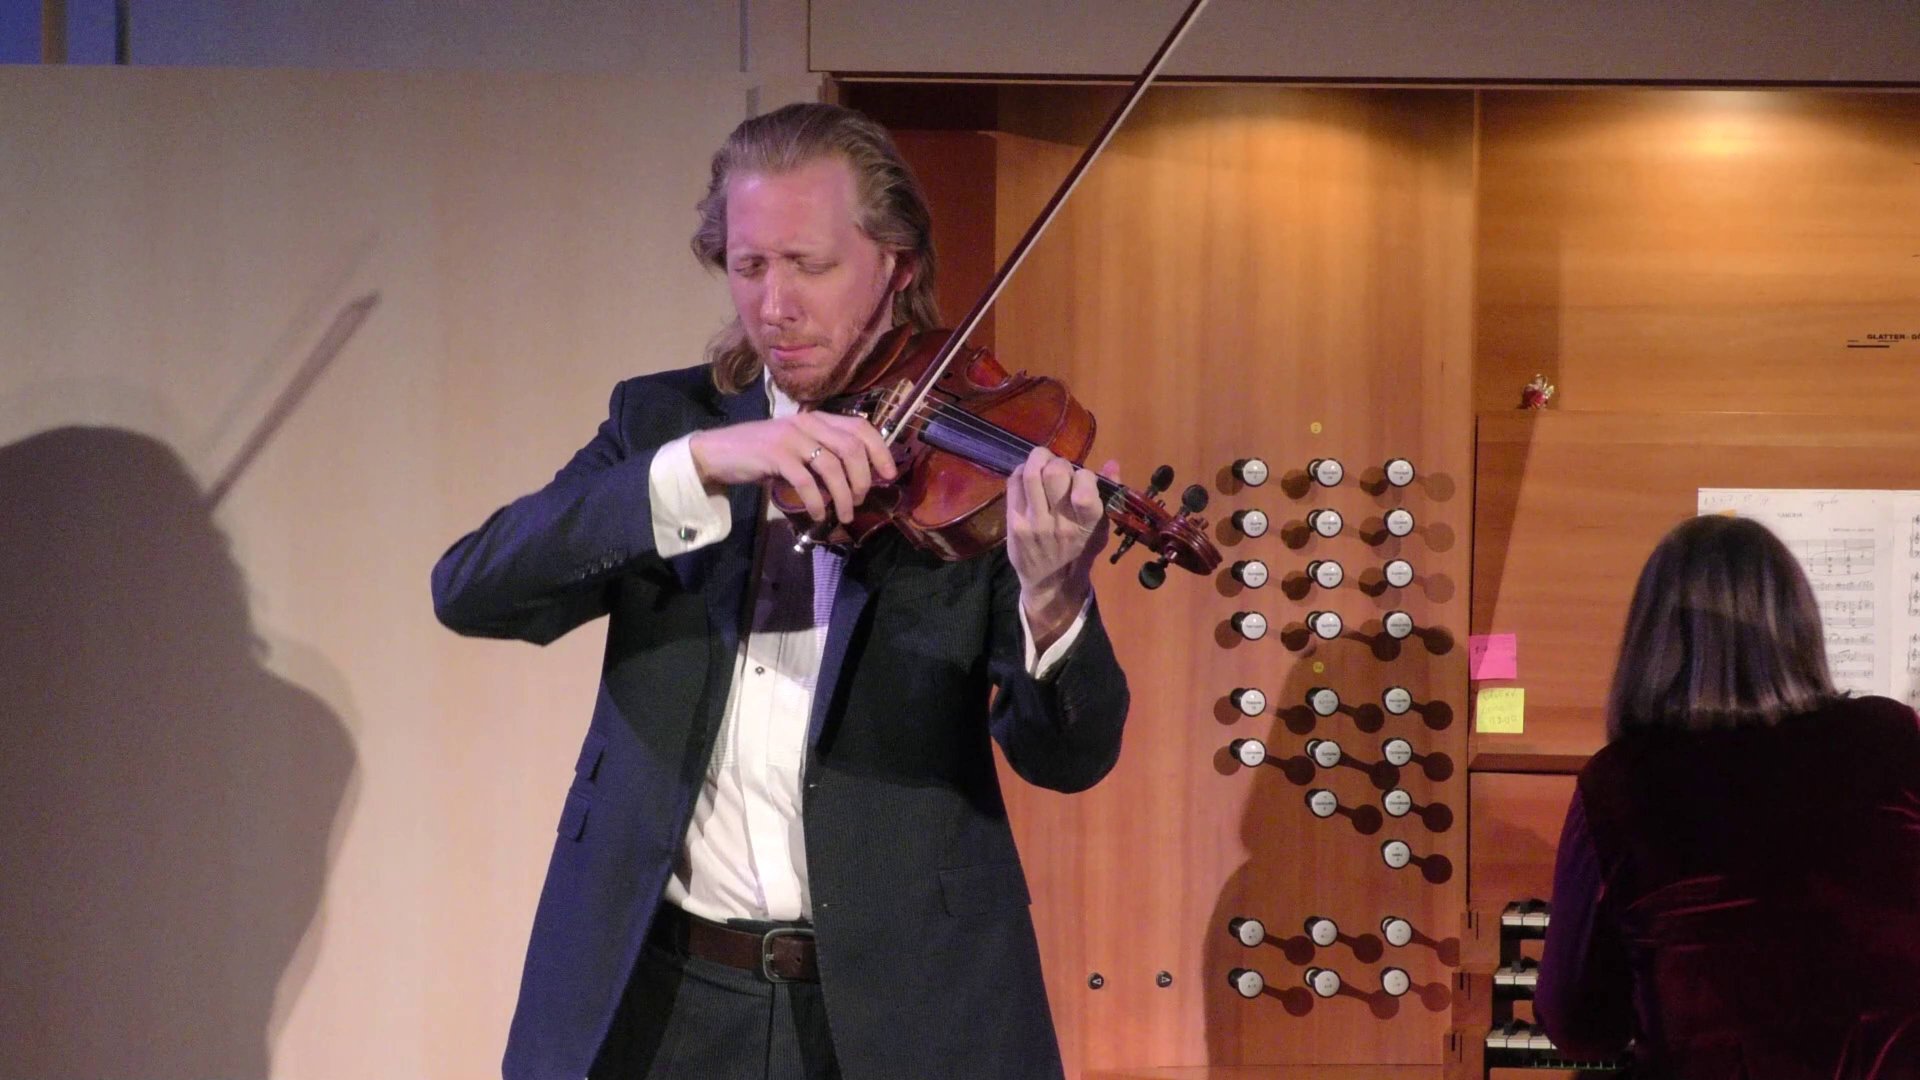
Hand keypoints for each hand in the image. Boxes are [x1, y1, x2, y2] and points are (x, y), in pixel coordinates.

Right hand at [688, 412, 896, 522]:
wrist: (719, 452)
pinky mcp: (775, 455)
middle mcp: (807, 422)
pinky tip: (818, 514)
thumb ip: (824, 452)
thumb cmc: (762, 453)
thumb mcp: (797, 447)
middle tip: (861, 499)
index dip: (880, 450)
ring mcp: (791, 437)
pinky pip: (807, 481)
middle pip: (851, 447)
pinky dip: (817, 501)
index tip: (889, 474)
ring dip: (843, 495)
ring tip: (844, 513)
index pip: (860, 426)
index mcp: (817, 418)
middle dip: (863, 478)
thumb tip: (858, 477)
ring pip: (832, 466)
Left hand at [1007, 447, 1116, 650]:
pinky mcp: (1014, 523)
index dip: (1084, 475)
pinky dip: (1022, 471)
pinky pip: (1014, 483)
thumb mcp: (1100, 527)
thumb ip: (1108, 495)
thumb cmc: (1079, 550)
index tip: (1082, 479)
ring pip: (1031, 474)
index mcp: (1087, 524)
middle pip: (1055, 473)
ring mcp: (1034, 523)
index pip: (1085, 488)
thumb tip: (1112, 463)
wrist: (1049, 581)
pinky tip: (1028, 476)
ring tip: (1042, 462)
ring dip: (1038, 459)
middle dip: (1058, 462)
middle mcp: (1060, 523)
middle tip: (1058, 469)